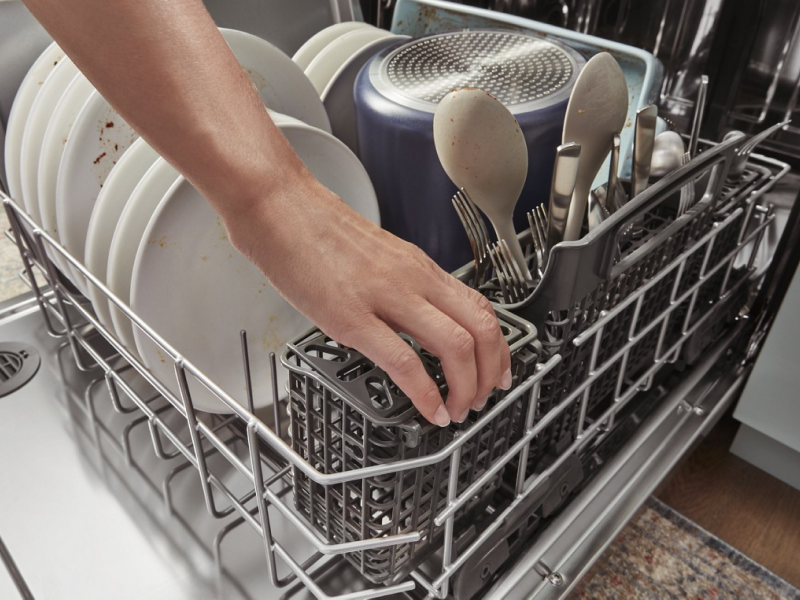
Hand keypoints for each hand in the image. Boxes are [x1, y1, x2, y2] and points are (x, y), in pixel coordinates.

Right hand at [222, 170, 512, 426]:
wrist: (278, 206)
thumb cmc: (316, 230)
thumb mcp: (376, 257)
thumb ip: (401, 288)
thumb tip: (416, 322)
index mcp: (419, 268)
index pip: (481, 309)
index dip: (497, 348)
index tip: (495, 372)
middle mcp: (413, 279)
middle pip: (480, 329)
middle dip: (489, 374)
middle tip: (481, 399)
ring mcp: (385, 297)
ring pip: (454, 345)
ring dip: (465, 388)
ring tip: (457, 411)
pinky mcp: (352, 317)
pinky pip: (404, 361)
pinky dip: (424, 394)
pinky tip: (427, 409)